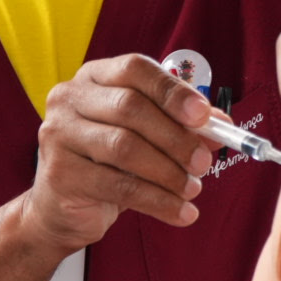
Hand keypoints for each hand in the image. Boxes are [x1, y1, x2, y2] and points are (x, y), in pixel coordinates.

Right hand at [25, 54, 218, 251]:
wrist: (63, 208)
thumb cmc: (109, 164)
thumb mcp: (147, 138)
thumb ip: (182, 126)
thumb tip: (220, 126)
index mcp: (95, 77)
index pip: (135, 69)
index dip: (173, 91)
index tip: (204, 115)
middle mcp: (70, 98)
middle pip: (130, 108)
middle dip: (175, 137)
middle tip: (203, 162)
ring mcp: (59, 134)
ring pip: (125, 148)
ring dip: (168, 172)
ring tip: (192, 189)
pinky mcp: (60, 173)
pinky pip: (118, 186)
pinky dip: (157, 201)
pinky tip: (180, 211)